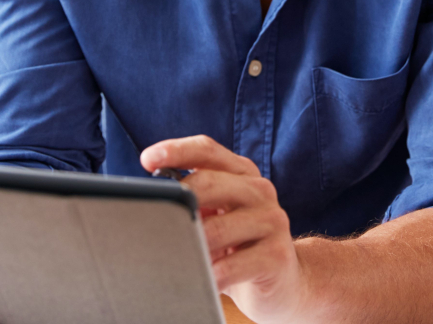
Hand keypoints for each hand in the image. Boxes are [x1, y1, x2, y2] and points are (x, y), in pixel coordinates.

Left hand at [142, 135, 303, 323]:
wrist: (285, 281)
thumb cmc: (239, 245)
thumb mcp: (217, 215)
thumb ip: (194, 199)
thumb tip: (154, 198)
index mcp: (242, 174)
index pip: (208, 151)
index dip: (177, 151)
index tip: (147, 159)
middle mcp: (260, 190)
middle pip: (208, 182)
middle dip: (178, 202)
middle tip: (155, 224)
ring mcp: (272, 220)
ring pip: (217, 228)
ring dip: (191, 246)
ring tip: (178, 258)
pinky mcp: (277, 255)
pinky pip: (231, 266)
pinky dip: (210, 276)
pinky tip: (202, 281)